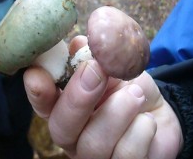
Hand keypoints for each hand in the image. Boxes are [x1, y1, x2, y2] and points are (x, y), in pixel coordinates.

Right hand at [23, 35, 182, 158]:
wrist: (155, 110)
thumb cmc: (127, 87)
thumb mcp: (114, 67)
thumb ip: (95, 57)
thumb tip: (78, 44)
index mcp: (67, 108)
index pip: (43, 104)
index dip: (37, 91)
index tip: (37, 74)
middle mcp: (75, 136)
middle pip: (61, 129)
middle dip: (77, 98)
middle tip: (97, 71)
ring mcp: (97, 156)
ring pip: (93, 145)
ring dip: (117, 112)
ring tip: (135, 94)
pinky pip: (126, 156)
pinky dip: (141, 129)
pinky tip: (146, 119)